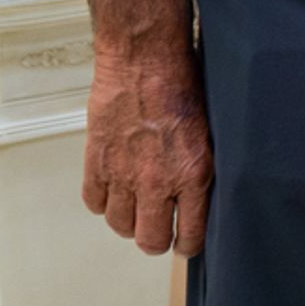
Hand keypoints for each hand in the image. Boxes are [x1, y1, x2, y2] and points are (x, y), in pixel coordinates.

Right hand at [81, 39, 212, 255]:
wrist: (144, 60)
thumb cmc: (182, 85)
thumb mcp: (210, 132)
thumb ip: (203, 168)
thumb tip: (201, 197)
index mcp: (194, 174)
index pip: (191, 235)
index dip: (188, 245)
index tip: (186, 243)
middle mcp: (158, 180)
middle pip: (150, 240)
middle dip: (157, 240)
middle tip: (160, 231)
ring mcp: (124, 174)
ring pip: (120, 225)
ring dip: (129, 221)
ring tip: (136, 207)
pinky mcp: (97, 162)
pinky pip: (95, 202)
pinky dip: (103, 200)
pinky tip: (114, 189)